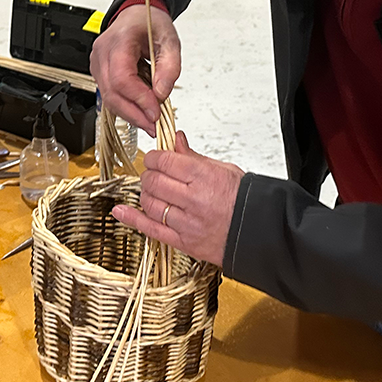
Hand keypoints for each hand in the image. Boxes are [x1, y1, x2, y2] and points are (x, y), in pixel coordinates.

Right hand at [90, 5, 180, 134]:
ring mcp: (97, 63)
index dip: (139, 99)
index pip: (122, 78)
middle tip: (154, 126)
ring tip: (150, 122)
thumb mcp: (170, 40)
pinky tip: (141, 111)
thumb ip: (170, 67)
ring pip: (108, 98)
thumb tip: (161, 94)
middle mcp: (102, 52)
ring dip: (130, 113)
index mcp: (119, 40)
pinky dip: (126, 106)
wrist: (136, 15)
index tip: (156, 112)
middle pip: (111, 93)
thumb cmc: (150, 23)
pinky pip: (109, 94)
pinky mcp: (99, 72)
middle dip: (134, 114)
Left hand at [112, 131, 243, 266]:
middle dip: (149, 174)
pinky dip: (132, 219)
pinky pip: (151, 229)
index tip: (155, 157)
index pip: (165, 161)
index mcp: (204, 177)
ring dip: (146, 194)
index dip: (155, 157)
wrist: (260, 232)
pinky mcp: (184, 242)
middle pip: (154, 181)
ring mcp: (187, 222)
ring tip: (154, 190)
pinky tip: (121, 211)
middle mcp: (193, 199)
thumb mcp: (223, 169)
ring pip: (150, 203)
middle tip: (154, 173)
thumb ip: (194, 157)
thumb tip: (176, 139)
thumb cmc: (245, 199)